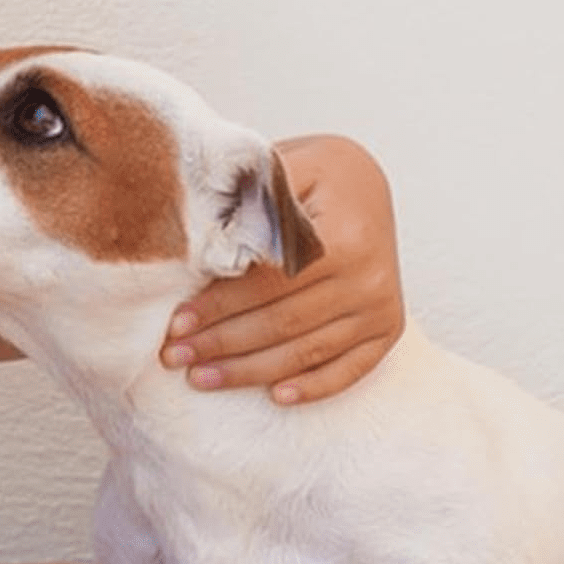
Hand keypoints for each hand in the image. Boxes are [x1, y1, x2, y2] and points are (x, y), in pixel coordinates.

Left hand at [161, 134, 403, 404]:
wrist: (366, 182)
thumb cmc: (312, 174)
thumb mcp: (282, 167)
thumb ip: (250, 201)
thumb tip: (201, 242)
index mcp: (340, 236)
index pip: (266, 284)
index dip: (218, 306)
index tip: (176, 323)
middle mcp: (368, 276)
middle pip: (282, 324)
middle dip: (221, 344)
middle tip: (175, 357)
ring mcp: (381, 305)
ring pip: (306, 351)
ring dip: (250, 371)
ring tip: (201, 378)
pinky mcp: (388, 326)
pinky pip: (351, 369)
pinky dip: (313, 387)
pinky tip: (274, 396)